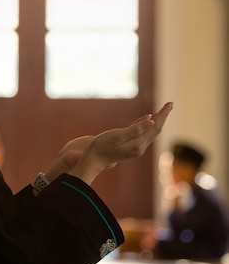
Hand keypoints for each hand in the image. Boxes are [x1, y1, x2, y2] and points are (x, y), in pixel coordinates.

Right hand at [46, 102, 172, 186]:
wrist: (93, 159)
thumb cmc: (102, 146)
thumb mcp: (118, 136)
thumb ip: (135, 129)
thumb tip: (151, 121)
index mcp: (138, 144)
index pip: (155, 126)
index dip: (163, 115)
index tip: (169, 104)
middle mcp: (140, 147)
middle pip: (156, 129)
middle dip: (163, 116)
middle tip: (170, 104)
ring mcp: (135, 148)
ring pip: (150, 132)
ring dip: (157, 120)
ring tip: (163, 110)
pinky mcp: (130, 147)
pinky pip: (142, 134)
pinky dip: (147, 125)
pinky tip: (148, 119)